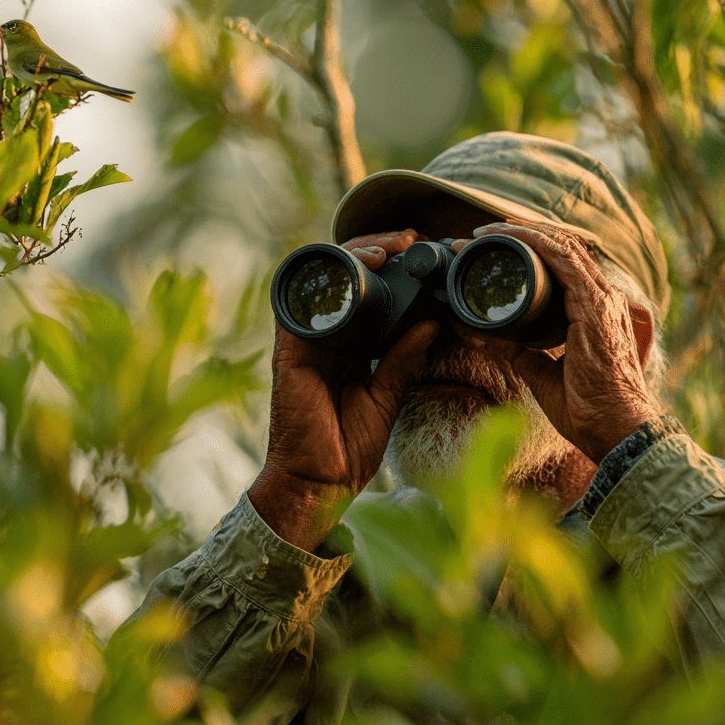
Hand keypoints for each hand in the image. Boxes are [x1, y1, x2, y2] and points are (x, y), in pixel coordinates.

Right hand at [248, 230, 438, 552]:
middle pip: (346, 277)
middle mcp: (325, 338)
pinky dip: (329, 277)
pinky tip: (360, 264)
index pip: (368, 295)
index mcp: (348, 348)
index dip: (390, 270)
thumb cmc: (347, 449)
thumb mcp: (386, 397)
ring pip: (325, 280)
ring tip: (390, 247)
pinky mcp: (292, 349)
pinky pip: (304, 301)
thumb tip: (431, 321)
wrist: (318, 484)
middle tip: (410, 240)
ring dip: (355, 254)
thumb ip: (403, 360)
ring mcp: (306, 340)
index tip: (420, 254)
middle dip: (376, 251)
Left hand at [452, 220, 659, 463]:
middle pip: (561, 248)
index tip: (491, 248)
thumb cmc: (584, 406)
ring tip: (486, 232)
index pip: (563, 265)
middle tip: (480, 235)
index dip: (528, 250)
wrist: (611, 427)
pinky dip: (534, 242)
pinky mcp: (594, 305)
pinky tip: (510, 234)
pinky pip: (563, 258)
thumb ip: (516, 350)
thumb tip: (480, 335)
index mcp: (594, 310)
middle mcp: (603, 298)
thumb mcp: (540, 371)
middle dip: (519, 235)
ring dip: (521, 233)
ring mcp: (601, 298)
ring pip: (561, 246)